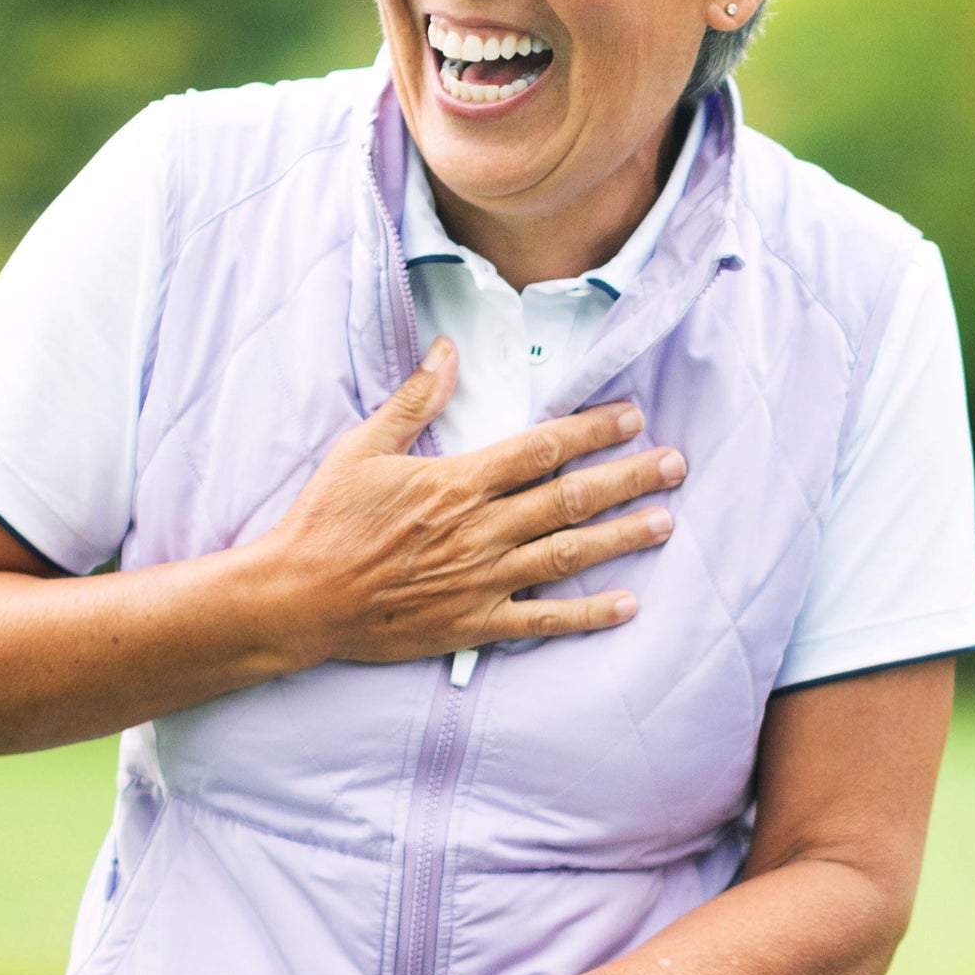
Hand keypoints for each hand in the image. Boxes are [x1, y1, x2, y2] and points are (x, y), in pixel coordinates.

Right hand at [254, 338, 684, 670]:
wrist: (298, 597)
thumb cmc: (325, 520)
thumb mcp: (361, 449)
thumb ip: (412, 402)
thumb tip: (448, 350)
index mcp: (455, 483)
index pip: (539, 450)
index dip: (590, 432)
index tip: (631, 418)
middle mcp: (479, 530)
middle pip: (569, 498)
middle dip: (628, 479)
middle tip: (676, 464)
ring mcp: (480, 580)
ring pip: (568, 554)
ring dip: (622, 537)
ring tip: (665, 521)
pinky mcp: (472, 624)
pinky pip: (542, 619)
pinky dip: (588, 614)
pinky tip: (627, 605)